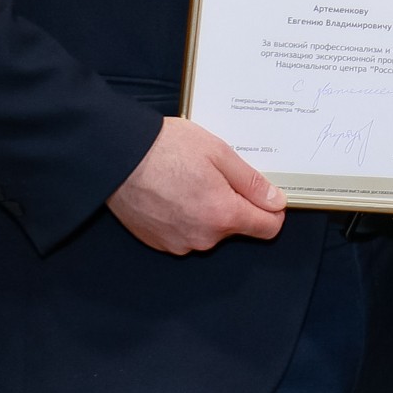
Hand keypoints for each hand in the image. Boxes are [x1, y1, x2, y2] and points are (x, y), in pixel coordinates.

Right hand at [108, 116, 285, 254]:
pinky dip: (185, 216)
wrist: (116, 156)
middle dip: (233, 204)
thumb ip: (251, 182)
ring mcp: (178, 243)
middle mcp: (203, 237)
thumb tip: (275, 201)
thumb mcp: (219, 153)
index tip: (262, 192)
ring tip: (188, 180)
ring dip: (207, 210)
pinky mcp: (158, 241)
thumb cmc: (165, 149)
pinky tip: (172, 193)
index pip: (267, 228)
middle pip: (236, 227)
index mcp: (222, 215)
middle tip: (214, 174)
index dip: (271, 208)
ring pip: (209, 230)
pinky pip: (185, 233)